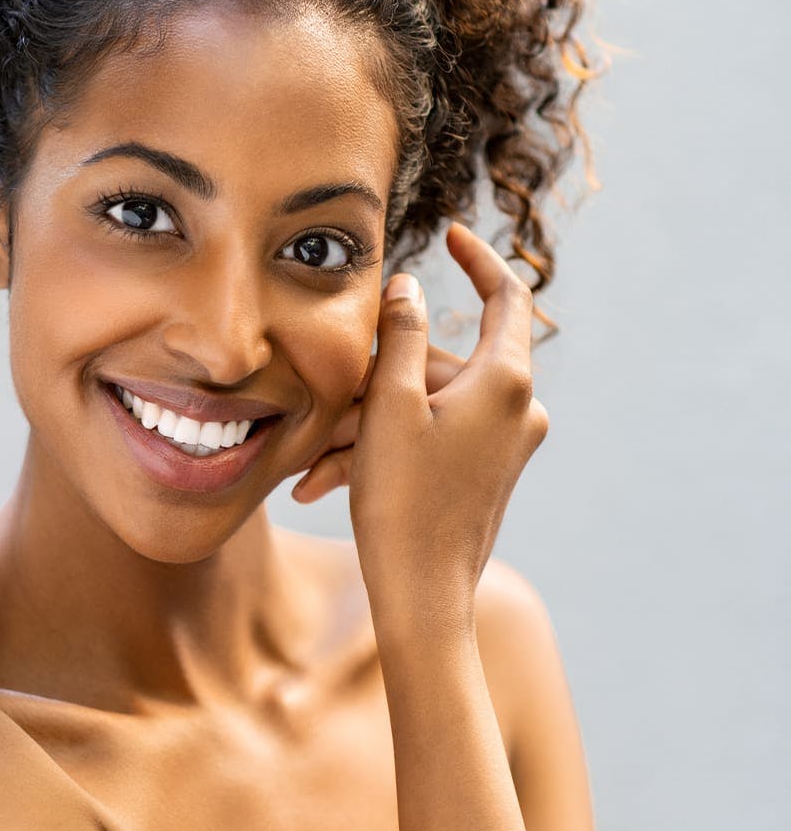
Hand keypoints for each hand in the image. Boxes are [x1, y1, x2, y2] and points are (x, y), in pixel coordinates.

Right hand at [293, 223, 549, 644]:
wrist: (424, 596)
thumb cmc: (404, 501)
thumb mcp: (389, 406)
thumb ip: (400, 337)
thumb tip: (410, 287)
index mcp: (505, 383)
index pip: (506, 296)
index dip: (478, 259)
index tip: (451, 234)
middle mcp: (517, 409)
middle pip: (438, 364)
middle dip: (374, 384)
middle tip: (323, 412)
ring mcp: (504, 442)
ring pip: (423, 406)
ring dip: (365, 426)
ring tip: (313, 470)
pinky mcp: (486, 469)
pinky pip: (430, 436)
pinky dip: (383, 448)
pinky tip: (327, 481)